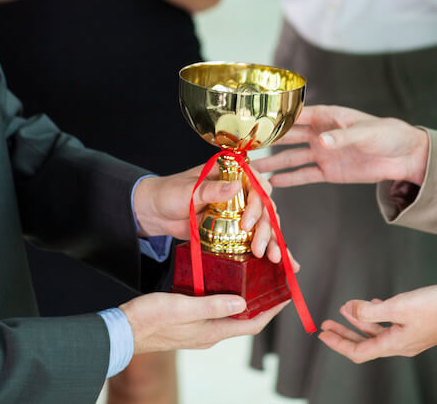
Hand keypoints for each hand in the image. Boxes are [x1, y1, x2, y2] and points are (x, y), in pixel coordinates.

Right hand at [121, 293, 287, 353]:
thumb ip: (213, 306)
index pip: (253, 324)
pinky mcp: (189, 322)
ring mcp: (199, 329)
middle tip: (274, 282)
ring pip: (231, 314)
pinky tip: (224, 282)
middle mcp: (210, 333)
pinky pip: (216, 310)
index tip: (287, 294)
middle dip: (263, 303)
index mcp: (212, 332)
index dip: (273, 310)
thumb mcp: (183, 307)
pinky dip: (227, 297)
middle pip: (245, 320)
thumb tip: (244, 304)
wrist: (122, 330)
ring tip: (256, 278)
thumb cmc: (150, 319)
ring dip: (246, 299)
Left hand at [131, 163, 284, 263]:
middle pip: (265, 207)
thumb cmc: (170, 193)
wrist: (156, 212)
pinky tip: (280, 263)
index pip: (256, 184)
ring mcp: (240, 211)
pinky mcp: (236, 229)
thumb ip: (211, 189)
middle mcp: (241, 191)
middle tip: (260, 248)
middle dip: (267, 228)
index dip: (258, 203)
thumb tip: (234, 186)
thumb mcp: (188, 190)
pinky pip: (255, 238)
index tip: (247, 222)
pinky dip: (269, 249)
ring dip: (272, 241)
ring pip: (265, 224)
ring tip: (273, 258)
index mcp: (232, 173)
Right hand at [252, 105, 428, 187]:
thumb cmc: (386, 134)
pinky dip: (290, 179)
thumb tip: (320, 141)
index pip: (296, 115)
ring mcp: (323, 153)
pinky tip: (273, 182)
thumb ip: (342, 137)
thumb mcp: (365, 132)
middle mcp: (320, 133)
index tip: (254, 120)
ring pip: (292, 157)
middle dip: (268, 141)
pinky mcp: (329, 171)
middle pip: (288, 137)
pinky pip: (305, 175)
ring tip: (253, 169)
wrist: (404, 156)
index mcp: (328, 116)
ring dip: (274, 163)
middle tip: (245, 146)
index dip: (276, 118)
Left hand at [318, 285, 436, 362]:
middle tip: (326, 324)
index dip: (338, 343)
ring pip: (377, 332)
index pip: (359, 352)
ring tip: (345, 309)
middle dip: (344, 333)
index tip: (322, 333)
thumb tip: (349, 309)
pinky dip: (377, 315)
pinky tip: (373, 303)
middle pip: (365, 344)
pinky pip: (390, 324)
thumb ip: (371, 309)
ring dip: (359, 321)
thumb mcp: (399, 305)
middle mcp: (401, 344)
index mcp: (395, 345)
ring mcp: (410, 336)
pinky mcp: (418, 326)